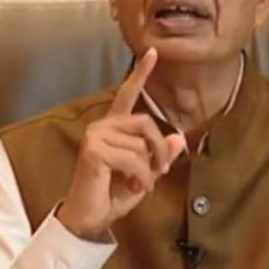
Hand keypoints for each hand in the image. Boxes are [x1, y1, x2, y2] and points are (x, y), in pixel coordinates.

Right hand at [56, 47, 185, 240]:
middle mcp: (102, 126)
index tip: (152, 52)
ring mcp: (95, 136)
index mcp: (113, 127)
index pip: (127, 94)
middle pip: (145, 122)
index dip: (141, 74)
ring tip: (139, 184)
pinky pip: (134, 160)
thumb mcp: (145, 174)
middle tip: (161, 171)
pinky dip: (142, 178)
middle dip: (159, 149)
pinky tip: (134, 187)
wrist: (89, 216)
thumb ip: (159, 155)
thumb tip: (178, 138)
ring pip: (141, 146)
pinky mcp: (93, 150)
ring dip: (148, 171)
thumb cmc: (112, 194)